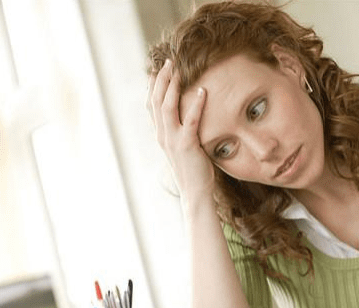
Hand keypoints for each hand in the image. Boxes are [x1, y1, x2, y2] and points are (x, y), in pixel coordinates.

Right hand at [147, 59, 214, 199]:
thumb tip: (188, 119)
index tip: (157, 69)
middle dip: (161, 79)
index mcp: (161, 135)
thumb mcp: (184, 147)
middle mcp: (163, 135)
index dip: (153, 86)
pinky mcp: (187, 145)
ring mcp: (172, 140)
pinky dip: (196, 104)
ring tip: (178, 69)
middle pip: (156, 101)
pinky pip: (190, 120)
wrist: (195, 192)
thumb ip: (182, 133)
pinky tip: (202, 91)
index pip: (152, 105)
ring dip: (172, 86)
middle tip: (168, 61)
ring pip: (167, 106)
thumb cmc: (193, 170)